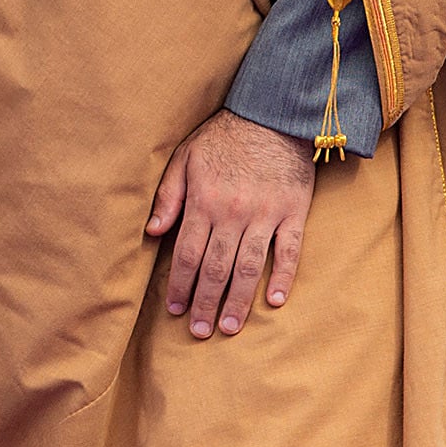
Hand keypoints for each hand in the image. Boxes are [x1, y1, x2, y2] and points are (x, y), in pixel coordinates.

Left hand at [146, 109, 315, 339]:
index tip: (175, 310)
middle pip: (215, 268)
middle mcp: (233, 213)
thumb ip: (168, 196)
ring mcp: (265, 214)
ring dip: (237, 300)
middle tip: (199, 332)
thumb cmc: (223, 136)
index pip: (188, 254)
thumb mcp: (184, 158)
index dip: (181, 285)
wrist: (272, 114)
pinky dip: (282, 276)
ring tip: (228, 327)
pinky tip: (274, 301)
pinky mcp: (293, 212)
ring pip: (248, 266)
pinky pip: (289, 250)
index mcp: (204, 202)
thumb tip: (152, 233)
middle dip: (205, 303)